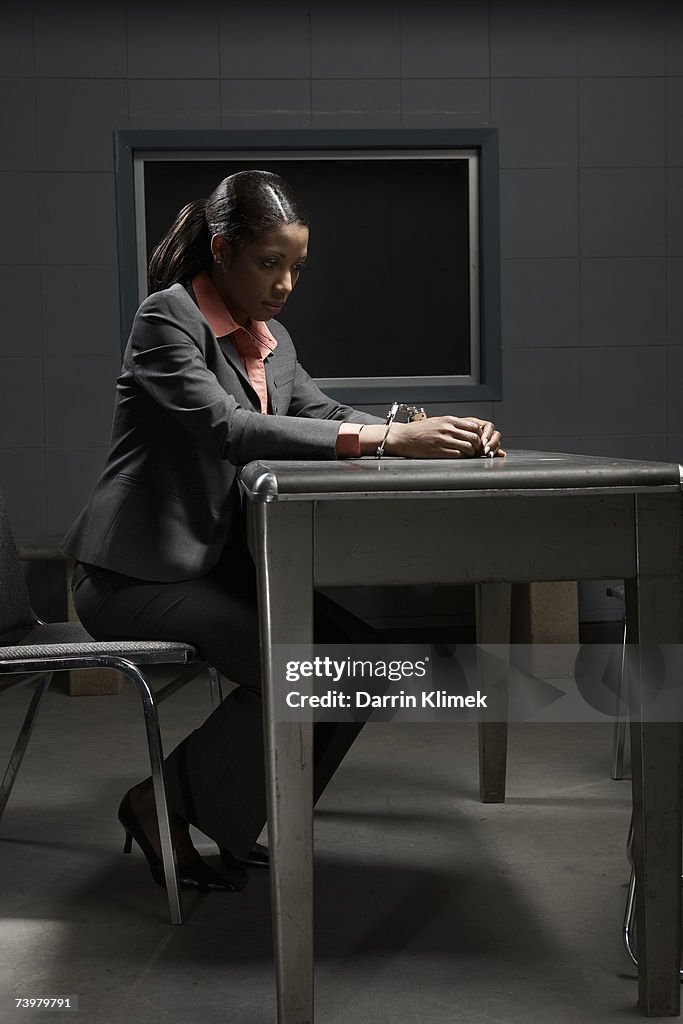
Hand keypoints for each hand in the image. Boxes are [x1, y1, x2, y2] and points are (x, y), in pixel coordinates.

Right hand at [386, 415, 504, 458]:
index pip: (473, 426)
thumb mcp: (437, 421)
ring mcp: (443, 440)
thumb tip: (466, 429)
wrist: (403, 437)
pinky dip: (463, 457)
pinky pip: (457, 455)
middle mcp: (447, 429)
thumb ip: (452, 424)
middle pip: (473, 437)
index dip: (479, 435)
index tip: (479, 440)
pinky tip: (461, 458)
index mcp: (448, 420)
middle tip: (478, 450)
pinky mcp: (438, 451)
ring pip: (467, 447)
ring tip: (470, 455)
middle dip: (478, 445)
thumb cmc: (418, 430)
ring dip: (472, 453)